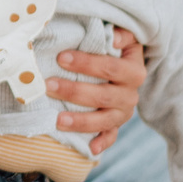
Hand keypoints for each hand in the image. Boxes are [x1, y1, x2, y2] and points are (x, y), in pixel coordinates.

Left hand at [51, 26, 141, 154]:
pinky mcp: (116, 125)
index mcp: (133, 71)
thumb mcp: (123, 36)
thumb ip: (121, 33)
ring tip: (57, 120)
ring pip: (104, 120)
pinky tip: (90, 148)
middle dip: (74, 91)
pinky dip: (102, 142)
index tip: (61, 58)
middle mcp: (131, 94)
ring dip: (81, 121)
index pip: (111, 67)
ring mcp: (123, 112)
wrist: (127, 68)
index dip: (86, 63)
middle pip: (103, 95)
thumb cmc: (116, 49)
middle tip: (48, 85)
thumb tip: (113, 37)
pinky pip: (111, 136)